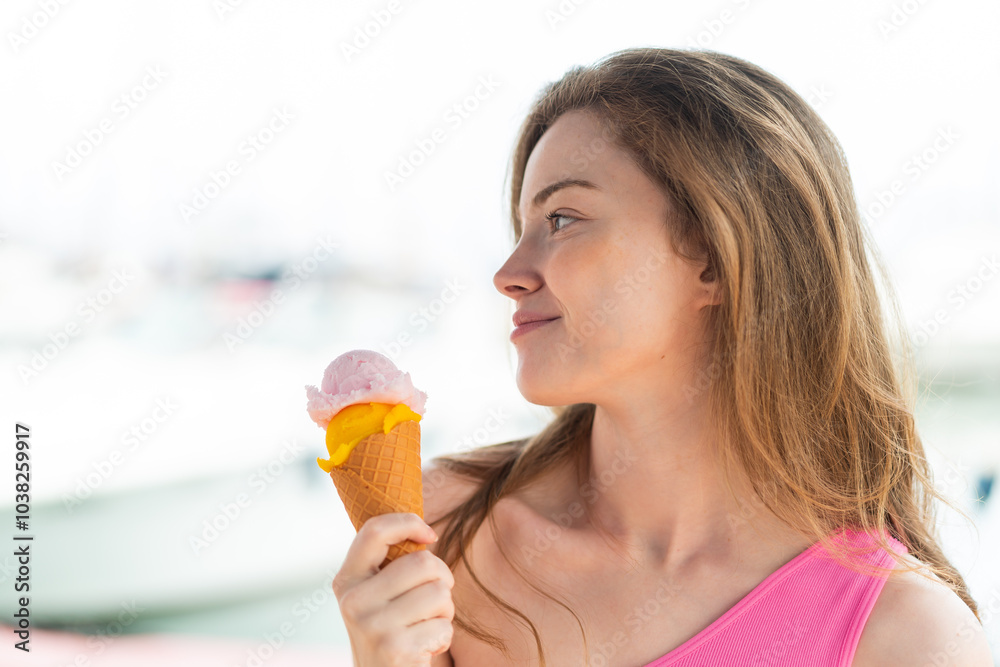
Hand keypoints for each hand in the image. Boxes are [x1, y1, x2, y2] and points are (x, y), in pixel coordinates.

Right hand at [333, 512, 454, 666]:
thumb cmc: (390, 631)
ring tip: (428, 624)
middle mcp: (353, 600)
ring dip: (446, 610)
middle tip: (437, 596)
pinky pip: (443, 625)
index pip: (375, 530)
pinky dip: (444, 636)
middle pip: (423, 562)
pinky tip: (425, 647)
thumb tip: (426, 532)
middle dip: (443, 578)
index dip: (409, 523)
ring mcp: (372, 625)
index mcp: (347, 580)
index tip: (430, 535)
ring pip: (439, 593)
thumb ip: (390, 565)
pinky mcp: (394, 648)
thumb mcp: (377, 596)